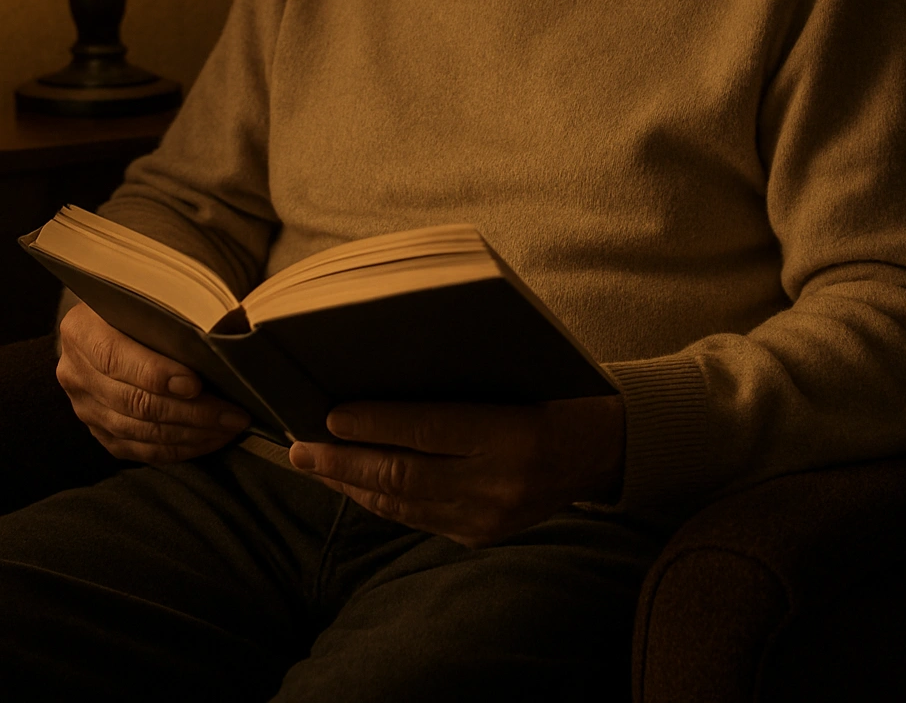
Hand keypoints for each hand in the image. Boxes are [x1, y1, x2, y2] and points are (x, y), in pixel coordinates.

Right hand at [56, 301, 250, 463]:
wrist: (112, 320)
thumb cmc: (143, 301)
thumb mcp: (152, 291)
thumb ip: (178, 308)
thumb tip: (230, 324)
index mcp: (82, 330)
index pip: (115, 358)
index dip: (155, 374)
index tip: (195, 384)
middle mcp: (75, 372)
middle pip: (132, 401)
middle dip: (189, 412)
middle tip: (231, 413)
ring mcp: (84, 406)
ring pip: (138, 431)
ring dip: (189, 433)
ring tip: (228, 427)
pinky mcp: (98, 430)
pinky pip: (137, 450)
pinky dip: (176, 449)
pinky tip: (208, 440)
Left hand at [288, 394, 624, 546]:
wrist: (603, 447)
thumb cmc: (553, 391)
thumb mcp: (516, 372)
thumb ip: (458, 382)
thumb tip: (382, 376)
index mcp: (515, 432)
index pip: (431, 429)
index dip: (377, 423)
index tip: (332, 415)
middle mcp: (501, 482)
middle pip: (406, 474)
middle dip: (345, 463)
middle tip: (300, 448)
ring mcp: (490, 516)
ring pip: (405, 504)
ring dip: (352, 484)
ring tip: (313, 465)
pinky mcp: (481, 535)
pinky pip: (418, 519)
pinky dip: (381, 499)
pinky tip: (354, 483)